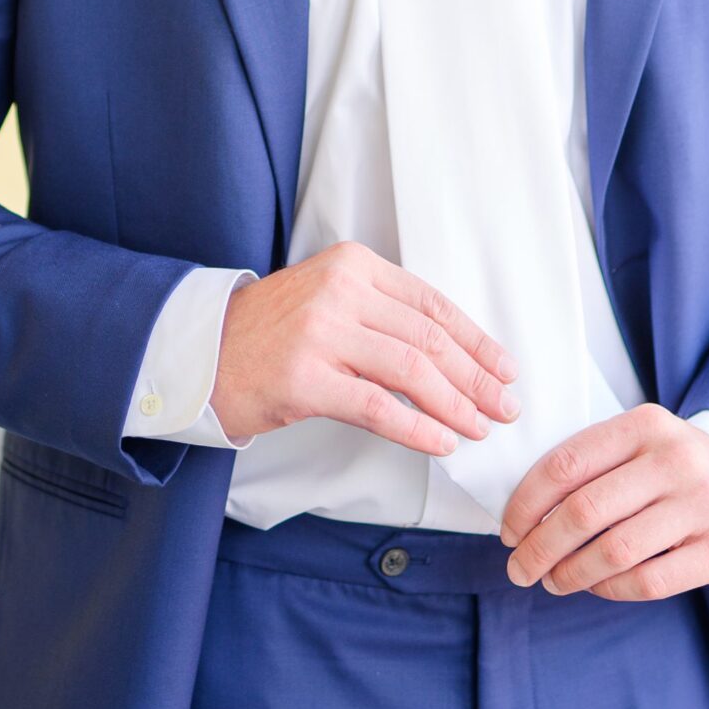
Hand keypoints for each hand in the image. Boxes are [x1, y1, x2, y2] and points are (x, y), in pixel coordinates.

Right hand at [210, 240, 522, 453]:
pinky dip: (417, 428)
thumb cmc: (274, 334)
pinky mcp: (304, 378)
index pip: (433, 305)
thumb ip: (386, 315)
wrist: (202, 353)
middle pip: (429, 339)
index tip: (505, 369)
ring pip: (411, 371)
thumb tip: (459, 357)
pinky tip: (441, 443)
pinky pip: (377, 407)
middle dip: (476, 377)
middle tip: (504, 407)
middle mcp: (340, 291)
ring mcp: (320, 333)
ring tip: (478, 427)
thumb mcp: (332, 302)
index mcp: (354, 265)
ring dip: (455, 405)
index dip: (476, 341)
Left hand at [498, 403, 708, 598]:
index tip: (509, 532)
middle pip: (584, 511)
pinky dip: (610, 590)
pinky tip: (595, 587)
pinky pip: (648, 581)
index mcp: (646, 425)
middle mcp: (677, 460)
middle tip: (519, 570)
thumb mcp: (640, 446)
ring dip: (570, 574)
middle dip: (539, 548)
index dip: (527, 503)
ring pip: (613, 551)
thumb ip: (590, 467)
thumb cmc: (674, 471)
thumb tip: (523, 517)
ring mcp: (704, 505)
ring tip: (553, 582)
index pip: (566, 465)